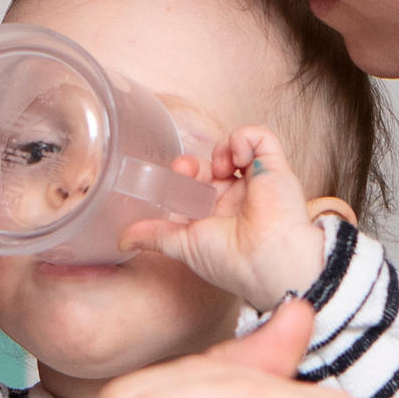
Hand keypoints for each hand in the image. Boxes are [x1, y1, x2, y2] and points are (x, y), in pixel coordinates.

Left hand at [118, 125, 327, 309]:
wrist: (266, 261)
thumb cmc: (230, 261)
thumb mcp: (183, 245)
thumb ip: (155, 235)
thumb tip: (122, 239)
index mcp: (218, 215)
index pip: (196, 184)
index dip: (183, 175)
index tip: (176, 177)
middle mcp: (238, 197)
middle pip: (212, 163)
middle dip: (195, 162)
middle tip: (188, 169)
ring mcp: (257, 180)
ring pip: (236, 146)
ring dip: (221, 149)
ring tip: (222, 167)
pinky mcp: (275, 166)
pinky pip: (260, 136)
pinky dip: (244, 138)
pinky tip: (238, 160)